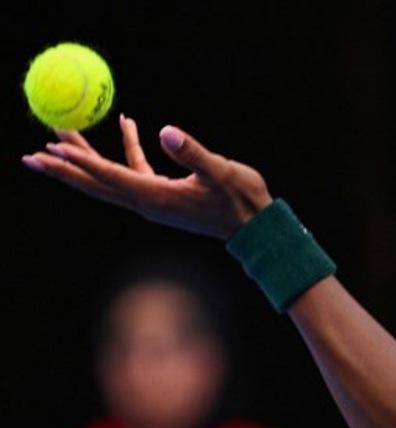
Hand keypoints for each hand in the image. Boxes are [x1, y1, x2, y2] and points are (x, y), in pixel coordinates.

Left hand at [21, 114, 273, 240]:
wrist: (256, 228)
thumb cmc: (241, 201)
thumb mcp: (220, 173)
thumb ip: (193, 153)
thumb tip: (165, 132)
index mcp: (156, 197)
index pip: (109, 176)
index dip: (80, 162)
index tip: (52, 149)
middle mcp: (147, 203)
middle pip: (96, 184)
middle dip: (63, 169)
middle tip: (32, 155)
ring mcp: (153, 201)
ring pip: (109, 178)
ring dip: (85, 157)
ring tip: (61, 134)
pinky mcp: (163, 196)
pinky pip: (134, 171)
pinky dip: (126, 149)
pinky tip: (125, 125)